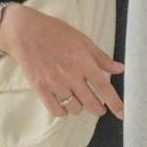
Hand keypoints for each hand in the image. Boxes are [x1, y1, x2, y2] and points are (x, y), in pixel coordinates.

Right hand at [0, 5, 122, 119]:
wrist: (24, 32)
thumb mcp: (82, 40)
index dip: (115, 103)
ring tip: (78, 99)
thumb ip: (101, 58)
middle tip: (99, 108)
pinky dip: (64, 111)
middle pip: (91, 103)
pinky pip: (56, 110)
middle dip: (99, 109)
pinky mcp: (40, 88)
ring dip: (80, 107)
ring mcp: (54, 83)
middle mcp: (70, 75)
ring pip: (75, 108)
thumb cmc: (55, 32)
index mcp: (83, 61)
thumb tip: (120, 69)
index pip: (104, 88)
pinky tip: (65, 103)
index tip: (122, 114)